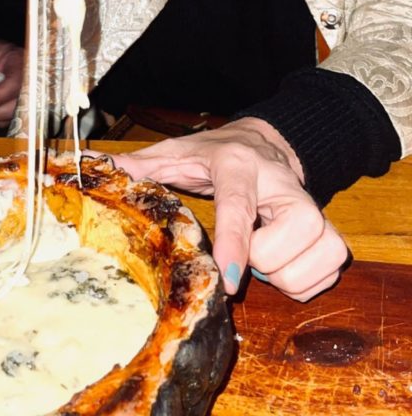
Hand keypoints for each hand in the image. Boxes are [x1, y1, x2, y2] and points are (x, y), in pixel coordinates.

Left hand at [113, 117, 347, 302]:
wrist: (268, 143)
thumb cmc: (218, 153)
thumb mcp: (178, 152)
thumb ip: (140, 164)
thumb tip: (94, 169)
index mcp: (240, 166)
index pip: (241, 206)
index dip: (236, 244)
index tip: (230, 280)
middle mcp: (283, 184)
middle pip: (292, 236)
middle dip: (266, 259)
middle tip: (244, 251)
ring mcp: (312, 206)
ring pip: (318, 256)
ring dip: (287, 272)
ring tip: (263, 256)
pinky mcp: (330, 228)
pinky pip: (330, 269)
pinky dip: (307, 279)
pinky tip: (285, 264)